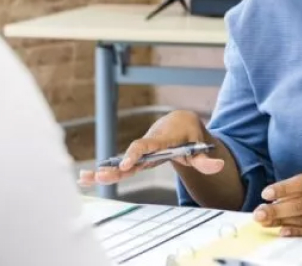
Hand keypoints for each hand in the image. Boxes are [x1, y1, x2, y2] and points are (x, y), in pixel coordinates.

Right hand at [78, 110, 223, 186]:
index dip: (135, 153)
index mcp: (159, 140)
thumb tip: (218, 166)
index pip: (145, 146)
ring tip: (84, 178)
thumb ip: (205, 158)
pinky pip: (121, 167)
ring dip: (104, 170)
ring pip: (120, 163)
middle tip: (100, 175)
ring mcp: (140, 154)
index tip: (126, 163)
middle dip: (114, 166)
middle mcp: (146, 147)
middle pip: (128, 157)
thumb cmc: (189, 134)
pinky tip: (87, 178)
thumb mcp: (199, 144)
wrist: (179, 123)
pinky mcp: (137, 160)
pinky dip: (105, 172)